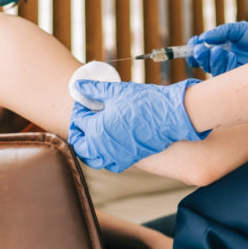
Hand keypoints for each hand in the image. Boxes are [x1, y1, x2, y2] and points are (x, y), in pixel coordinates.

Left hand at [68, 79, 208, 172]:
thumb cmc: (143, 102)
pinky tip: (109, 142)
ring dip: (88, 146)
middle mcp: (103, 147)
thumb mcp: (116, 91)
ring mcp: (116, 156)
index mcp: (96, 129)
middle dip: (79, 130)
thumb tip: (78, 85)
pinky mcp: (129, 160)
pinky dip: (103, 156)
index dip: (79, 108)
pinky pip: (109, 163)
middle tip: (85, 117)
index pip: (78, 121)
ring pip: (93, 158)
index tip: (85, 100)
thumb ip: (94, 89)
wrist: (169, 117)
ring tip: (94, 131)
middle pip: (80, 144)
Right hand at [186, 21, 247, 74]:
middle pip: (202, 63)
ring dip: (211, 60)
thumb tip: (203, 38)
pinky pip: (224, 76)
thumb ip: (221, 32)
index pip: (201, 51)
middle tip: (200, 49)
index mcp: (220, 47)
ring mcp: (229, 71)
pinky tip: (232, 56)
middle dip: (198, 56)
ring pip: (211, 70)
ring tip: (219, 50)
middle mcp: (222, 60)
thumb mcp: (238, 30)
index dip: (193, 48)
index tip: (193, 43)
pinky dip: (224, 65)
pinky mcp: (238, 80)